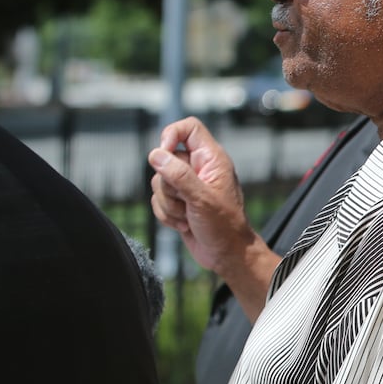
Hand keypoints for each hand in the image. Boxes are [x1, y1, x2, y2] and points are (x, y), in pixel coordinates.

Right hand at [149, 117, 280, 318]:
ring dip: (169, 204)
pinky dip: (166, 215)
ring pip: (158, 182)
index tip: (162, 155)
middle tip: (187, 202)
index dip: (171, 134)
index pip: (189, 128)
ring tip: (188, 217)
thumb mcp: (201, 199)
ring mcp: (188, 185)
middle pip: (166, 159)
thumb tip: (156, 154)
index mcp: (212, 159)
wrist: (226, 254)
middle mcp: (199, 168)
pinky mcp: (179, 201)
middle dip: (169, 185)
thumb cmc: (223, 226)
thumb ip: (178, 175)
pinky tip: (184, 225)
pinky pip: (157, 200)